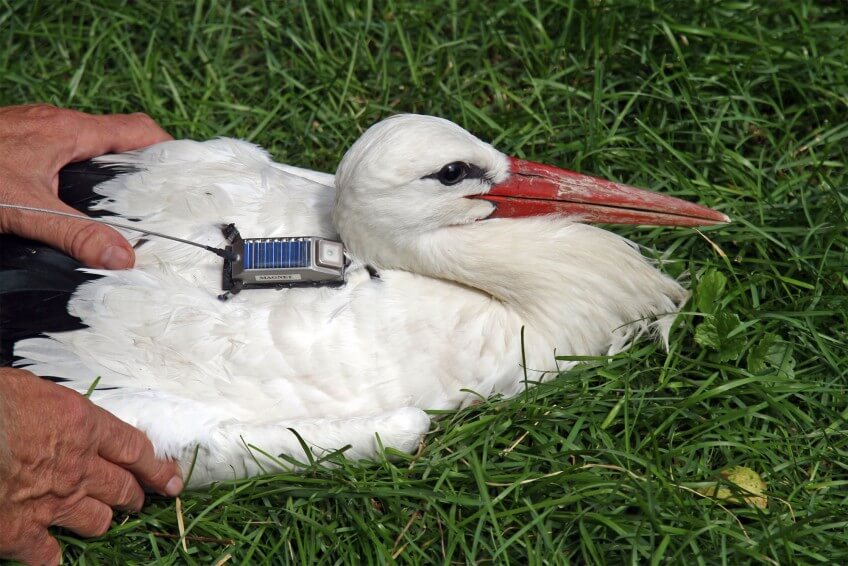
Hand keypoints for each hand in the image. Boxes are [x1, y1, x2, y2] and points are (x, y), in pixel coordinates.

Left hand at [0, 104, 171, 268]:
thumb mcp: (27, 209)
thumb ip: (75, 234)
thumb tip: (122, 257)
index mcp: (68, 131)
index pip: (137, 129)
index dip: (166, 148)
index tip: (181, 174)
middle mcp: (54, 122)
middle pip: (115, 138)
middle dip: (137, 167)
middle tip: (153, 199)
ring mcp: (33, 128)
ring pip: (85, 145)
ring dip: (104, 170)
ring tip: (115, 204)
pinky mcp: (14, 138)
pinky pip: (59, 149)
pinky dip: (74, 170)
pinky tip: (66, 198)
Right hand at [0, 368, 182, 565]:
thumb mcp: (34, 390)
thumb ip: (59, 410)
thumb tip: (60, 414)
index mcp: (84, 426)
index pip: (136, 450)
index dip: (157, 467)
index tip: (172, 479)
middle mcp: (78, 467)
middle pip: (123, 488)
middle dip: (134, 495)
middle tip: (138, 499)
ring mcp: (53, 503)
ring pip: (97, 522)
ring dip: (102, 521)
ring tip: (103, 521)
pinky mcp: (21, 532)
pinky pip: (48, 555)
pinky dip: (52, 557)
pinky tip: (54, 556)